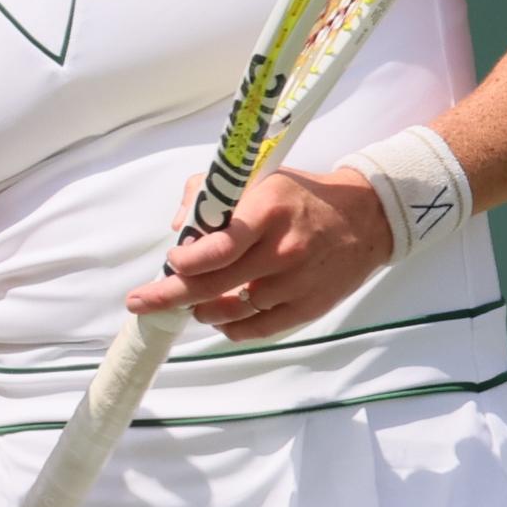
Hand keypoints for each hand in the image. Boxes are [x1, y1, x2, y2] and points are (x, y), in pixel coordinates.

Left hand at [124, 166, 392, 339]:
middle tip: (140, 302)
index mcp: (267, 212)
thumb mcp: (258, 178)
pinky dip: (233, 328)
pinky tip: (219, 320)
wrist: (367, 217)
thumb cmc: (300, 195)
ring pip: (235, 310)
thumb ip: (211, 194)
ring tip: (191, 303)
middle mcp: (283, 250)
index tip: (171, 262)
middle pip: (216, 284)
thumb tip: (179, 228)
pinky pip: (261, 328)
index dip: (188, 261)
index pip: (221, 246)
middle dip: (170, 295)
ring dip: (203, 309)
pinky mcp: (310, 306)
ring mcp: (297, 283)